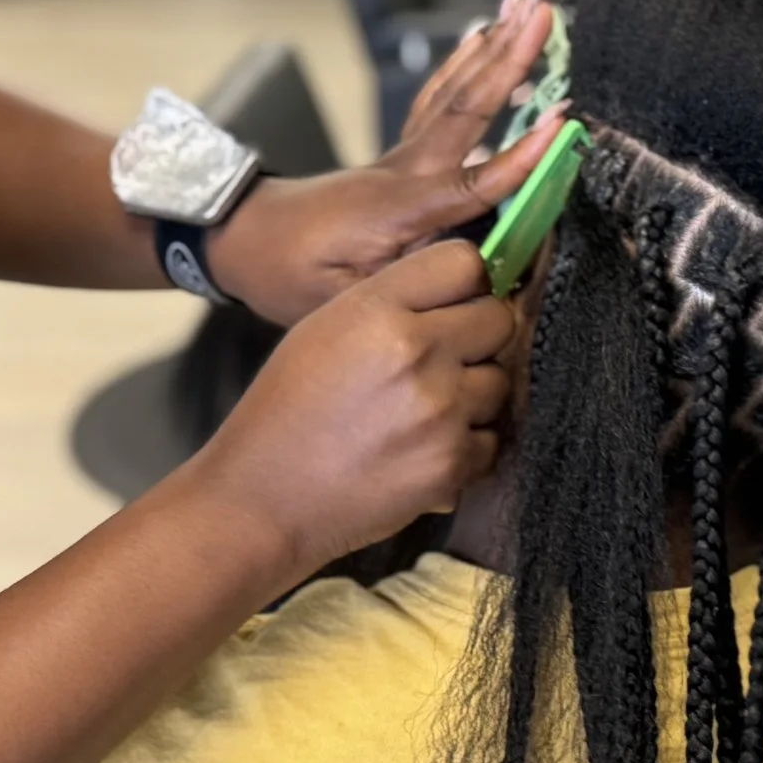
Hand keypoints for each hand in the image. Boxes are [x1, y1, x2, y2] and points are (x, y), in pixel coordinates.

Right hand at [186, 240, 518, 573]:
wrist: (263, 499)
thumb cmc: (285, 411)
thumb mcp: (323, 328)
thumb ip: (391, 301)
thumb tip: (456, 289)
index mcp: (377, 309)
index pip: (465, 262)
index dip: (465, 280)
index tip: (456, 300)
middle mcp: (416, 352)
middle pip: (498, 318)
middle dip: (478, 335)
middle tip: (444, 358)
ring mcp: (440, 411)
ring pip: (499, 381)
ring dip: (472, 394)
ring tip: (424, 412)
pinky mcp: (451, 464)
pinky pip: (490, 439)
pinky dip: (465, 447)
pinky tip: (423, 450)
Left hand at [205, 0, 564, 324]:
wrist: (240, 238)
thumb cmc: (288, 275)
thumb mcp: (343, 299)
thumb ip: (411, 284)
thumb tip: (475, 277)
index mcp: (398, 210)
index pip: (472, 185)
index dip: (519, 160)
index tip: (562, 123)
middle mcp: (405, 171)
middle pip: (467, 109)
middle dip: (510, 59)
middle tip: (543, 10)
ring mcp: (400, 158)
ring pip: (455, 93)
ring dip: (494, 46)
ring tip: (524, 4)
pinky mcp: (398, 157)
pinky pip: (437, 101)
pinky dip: (462, 65)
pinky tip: (482, 37)